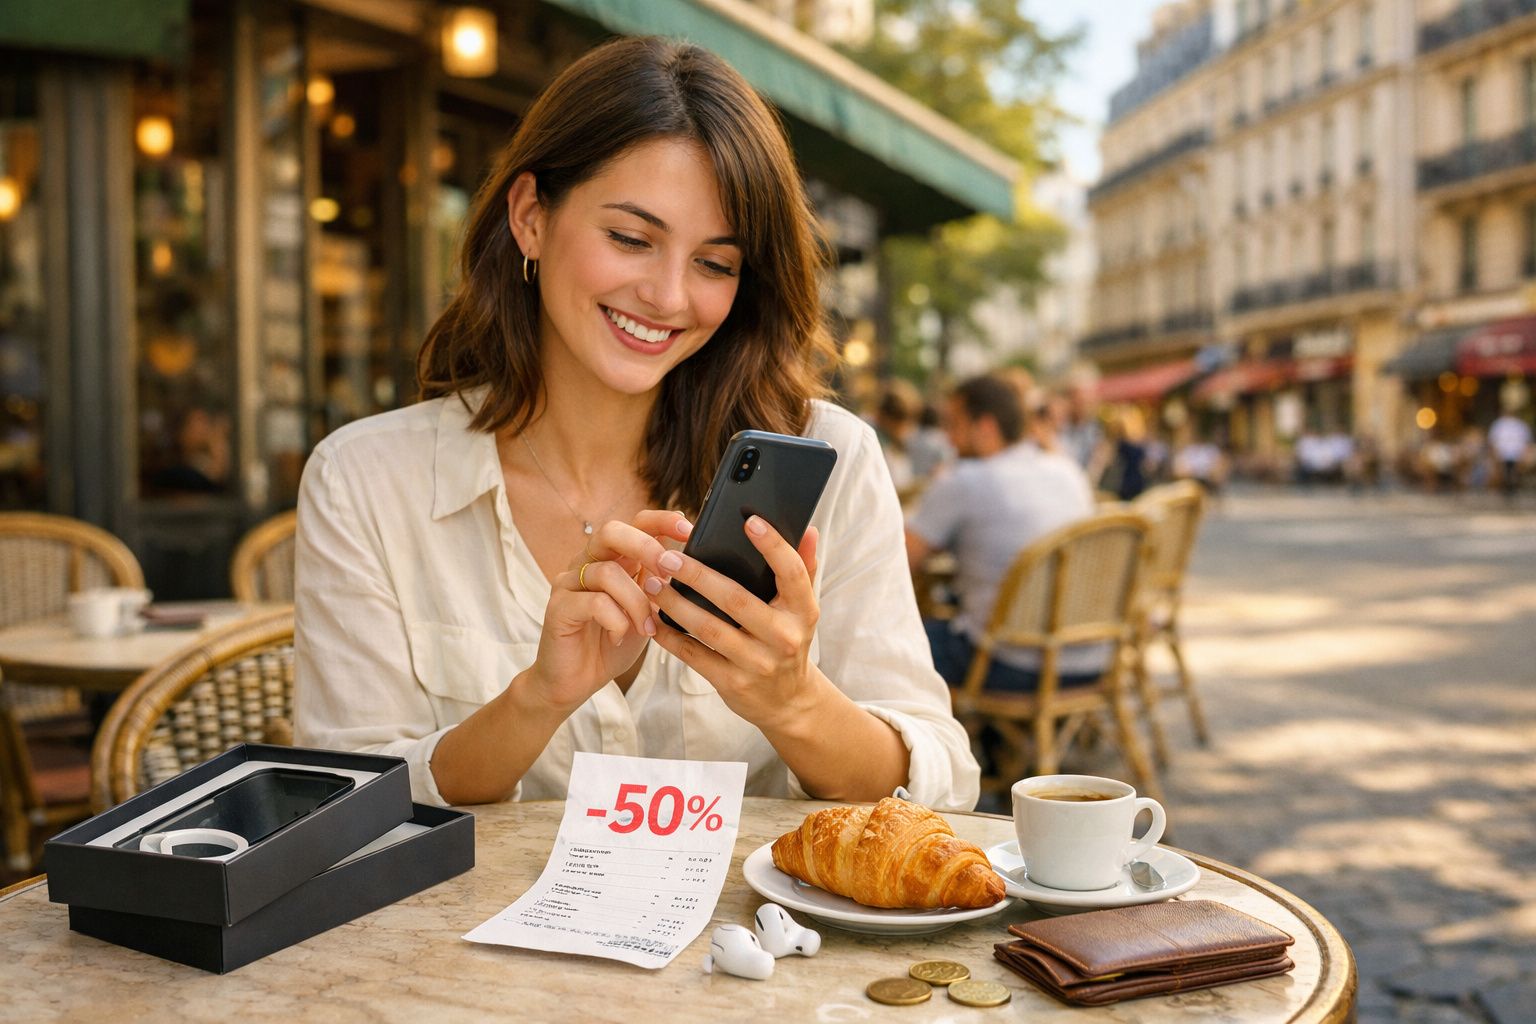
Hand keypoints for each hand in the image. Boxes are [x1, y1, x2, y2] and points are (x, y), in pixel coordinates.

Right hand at [522, 511, 692, 712]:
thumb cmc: (612, 645)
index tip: (688, 530)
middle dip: (645, 547)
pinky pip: (594, 602)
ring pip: (607, 572)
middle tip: (667, 572)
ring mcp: (569, 583)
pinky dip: (616, 621)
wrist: (576, 682)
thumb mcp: (646, 612)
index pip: (635, 524)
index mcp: (612, 560)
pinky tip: (619, 637)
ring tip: (646, 628)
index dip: (661, 521)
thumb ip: (660, 587)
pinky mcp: (557, 607)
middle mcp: (587, 563)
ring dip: (636, 602)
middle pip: (612, 532)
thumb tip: (689, 565)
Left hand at [647, 515, 827, 730]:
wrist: (788, 702)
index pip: (792, 573)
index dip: (773, 545)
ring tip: (652, 582)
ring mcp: (757, 663)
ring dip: (675, 603)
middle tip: (667, 556)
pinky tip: (654, 618)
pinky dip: (670, 636)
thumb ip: (803, 567)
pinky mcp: (732, 683)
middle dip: (697, 575)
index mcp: (802, 611)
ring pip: (708, 627)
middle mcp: (783, 637)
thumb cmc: (790, 641)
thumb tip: (807, 528)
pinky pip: (693, 655)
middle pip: (735, 599)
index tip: (749, 520)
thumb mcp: (802, 609)